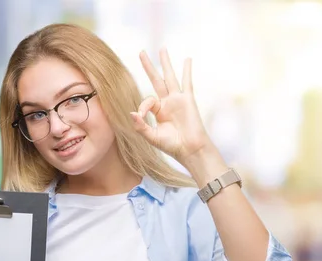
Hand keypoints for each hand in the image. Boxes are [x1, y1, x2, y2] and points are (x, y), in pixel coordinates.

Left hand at [131, 48, 214, 166]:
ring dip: (165, 63)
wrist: (190, 150)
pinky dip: (187, 70)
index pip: (147, 101)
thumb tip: (131, 113)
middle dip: (149, 66)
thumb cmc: (172, 146)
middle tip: (141, 52)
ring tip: (162, 48)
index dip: (142, 107)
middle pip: (156, 80)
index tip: (141, 116)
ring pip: (169, 77)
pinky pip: (186, 82)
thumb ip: (141, 126)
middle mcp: (167, 103)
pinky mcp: (187, 100)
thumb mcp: (152, 137)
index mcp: (158, 112)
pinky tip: (187, 59)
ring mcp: (177, 100)